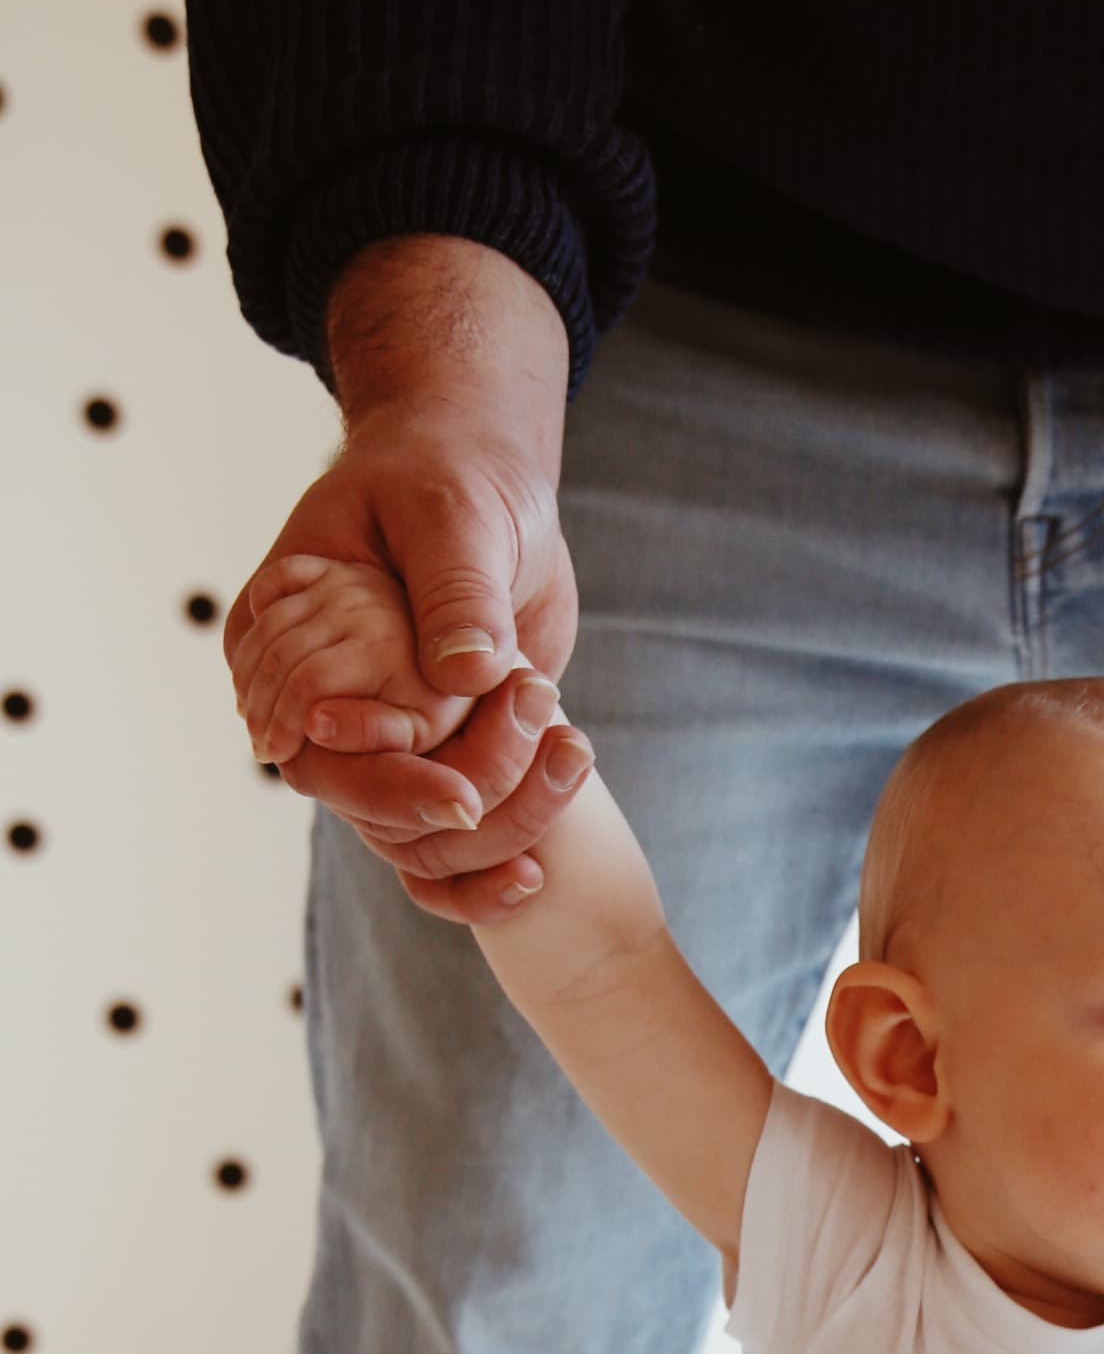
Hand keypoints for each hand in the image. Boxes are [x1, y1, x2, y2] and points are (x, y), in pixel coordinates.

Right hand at [223, 237, 587, 924]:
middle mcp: (312, 699)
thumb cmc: (451, 478)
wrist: (489, 491)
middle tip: (554, 742)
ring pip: (410, 831)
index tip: (462, 798)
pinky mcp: (428, 758)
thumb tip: (463, 675)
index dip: (379, 777)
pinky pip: (441, 842)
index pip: (305, 736)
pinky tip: (536, 875)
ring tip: (574, 742)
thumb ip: (454, 591)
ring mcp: (370, 737)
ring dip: (502, 811)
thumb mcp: (454, 515)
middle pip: (362, 800)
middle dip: (458, 797)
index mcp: (279, 634)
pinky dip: (490, 864)